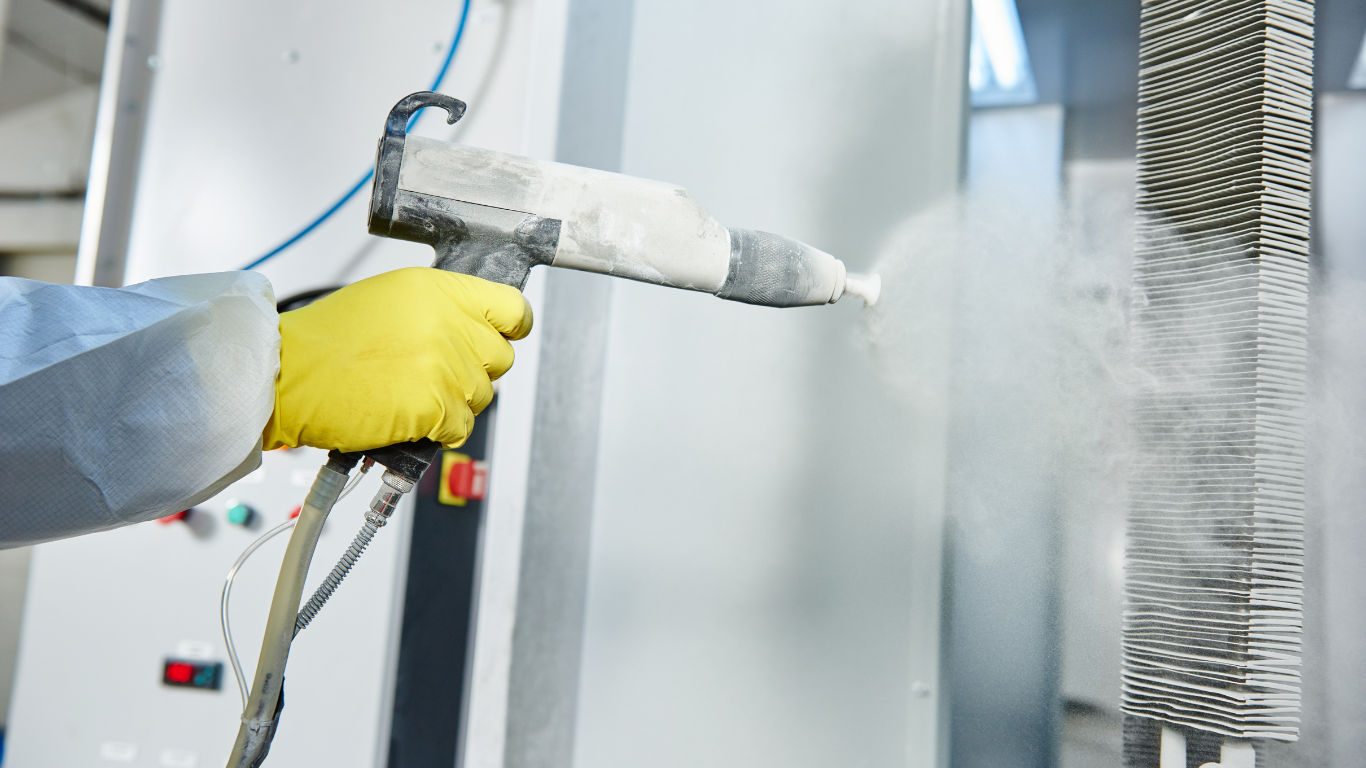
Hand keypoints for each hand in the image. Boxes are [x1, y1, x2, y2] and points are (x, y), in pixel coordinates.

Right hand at [262, 267, 531, 451]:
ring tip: (411, 393)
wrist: (288, 374)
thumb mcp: (389, 299)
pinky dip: (440, 429)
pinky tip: (409, 415)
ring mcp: (446, 366)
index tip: (503, 335)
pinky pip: (463, 427)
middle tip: (437, 373)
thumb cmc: (327, 341)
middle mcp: (449, 324)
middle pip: (501, 357)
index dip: (510, 326)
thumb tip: (471, 326)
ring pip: (482, 395)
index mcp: (439, 291)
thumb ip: (438, 309)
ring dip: (454, 402)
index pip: (512, 307)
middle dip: (475, 369)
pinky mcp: (437, 406)